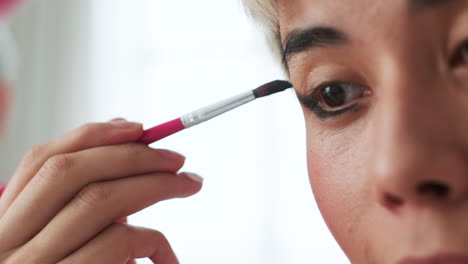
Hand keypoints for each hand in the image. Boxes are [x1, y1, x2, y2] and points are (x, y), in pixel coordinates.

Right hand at [0, 119, 202, 263]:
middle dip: (132, 156)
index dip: (90, 135)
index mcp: (4, 225)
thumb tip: (126, 157)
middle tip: (177, 159)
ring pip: (99, 202)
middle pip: (72, 172)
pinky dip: (152, 239)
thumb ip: (77, 207)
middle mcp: (7, 244)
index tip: (136, 127)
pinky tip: (166, 253)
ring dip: (155, 186)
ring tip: (188, 186)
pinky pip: (118, 245)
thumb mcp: (56, 243)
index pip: (39, 160)